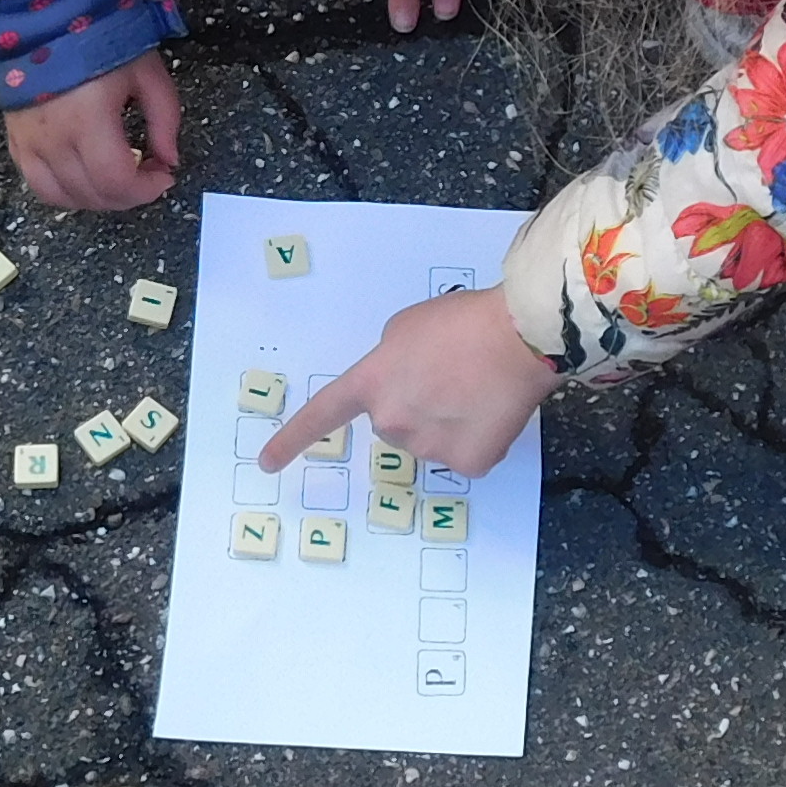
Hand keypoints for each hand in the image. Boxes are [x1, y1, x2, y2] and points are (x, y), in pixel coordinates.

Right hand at [3, 53, 182, 211]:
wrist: (48, 18)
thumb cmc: (100, 39)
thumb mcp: (146, 73)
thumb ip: (165, 119)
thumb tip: (169, 159)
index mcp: (88, 118)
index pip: (116, 180)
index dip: (146, 189)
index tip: (164, 175)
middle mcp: (54, 137)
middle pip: (93, 195)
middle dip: (129, 196)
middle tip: (146, 175)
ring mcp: (30, 142)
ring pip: (63, 197)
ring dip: (97, 199)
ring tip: (116, 181)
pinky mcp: (16, 141)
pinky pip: (38, 185)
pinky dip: (65, 193)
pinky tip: (84, 180)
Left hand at [259, 283, 556, 480]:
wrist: (518, 336)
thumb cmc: (463, 321)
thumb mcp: (405, 328)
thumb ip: (387, 362)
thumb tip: (398, 385)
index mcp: (372, 383)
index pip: (322, 415)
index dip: (292, 441)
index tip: (267, 465)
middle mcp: (391, 421)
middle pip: (393, 423)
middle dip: (413, 405)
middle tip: (448, 376)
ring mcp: (428, 447)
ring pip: (429, 439)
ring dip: (445, 421)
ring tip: (475, 387)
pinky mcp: (467, 463)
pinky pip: (463, 455)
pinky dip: (475, 438)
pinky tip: (490, 410)